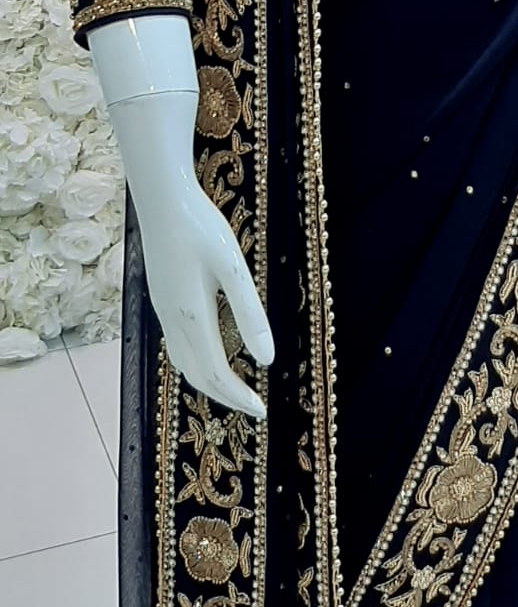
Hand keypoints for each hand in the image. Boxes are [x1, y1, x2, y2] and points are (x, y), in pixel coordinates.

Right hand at [140, 174, 273, 417]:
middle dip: (224, 395)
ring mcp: (163, 308)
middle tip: (252, 406)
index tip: (261, 410)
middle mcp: (173, 318)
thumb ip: (249, 313)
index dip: (238, 396)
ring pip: (182, 361)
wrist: (161, 197)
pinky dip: (196, 361)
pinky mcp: (161, 296)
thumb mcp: (233, 267)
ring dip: (208, 380)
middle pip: (196, 374)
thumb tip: (267, 360)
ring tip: (234, 387)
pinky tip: (210, 351)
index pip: (215, 372)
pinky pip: (177, 344)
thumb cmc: (201, 226)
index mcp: (192, 315)